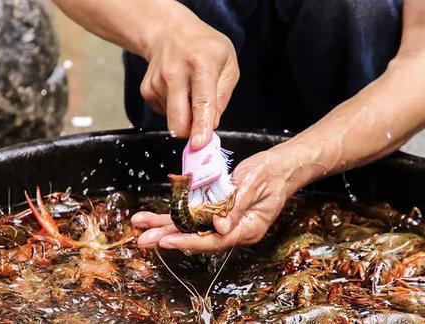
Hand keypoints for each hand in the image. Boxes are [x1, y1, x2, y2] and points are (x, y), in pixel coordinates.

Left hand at [131, 149, 300, 252]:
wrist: (283, 166)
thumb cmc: (272, 172)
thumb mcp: (255, 184)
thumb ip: (236, 206)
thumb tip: (219, 228)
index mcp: (248, 228)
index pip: (215, 241)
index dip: (189, 240)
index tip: (166, 240)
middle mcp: (234, 230)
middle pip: (198, 239)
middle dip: (169, 238)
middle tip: (143, 240)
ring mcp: (226, 223)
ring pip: (192, 229)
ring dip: (165, 228)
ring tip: (141, 229)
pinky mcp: (218, 212)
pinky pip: (194, 218)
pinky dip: (174, 217)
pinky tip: (155, 220)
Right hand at [140, 17, 238, 148]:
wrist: (170, 32)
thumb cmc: (205, 48)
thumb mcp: (228, 64)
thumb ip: (223, 96)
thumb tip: (212, 124)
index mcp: (201, 64)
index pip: (201, 102)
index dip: (200, 126)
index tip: (199, 144)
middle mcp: (175, 72)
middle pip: (178, 119)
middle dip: (190, 133)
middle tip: (202, 128)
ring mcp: (157, 82)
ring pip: (173, 120)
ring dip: (185, 115)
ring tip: (189, 90)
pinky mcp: (147, 90)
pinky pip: (165, 114)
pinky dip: (175, 109)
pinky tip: (178, 90)